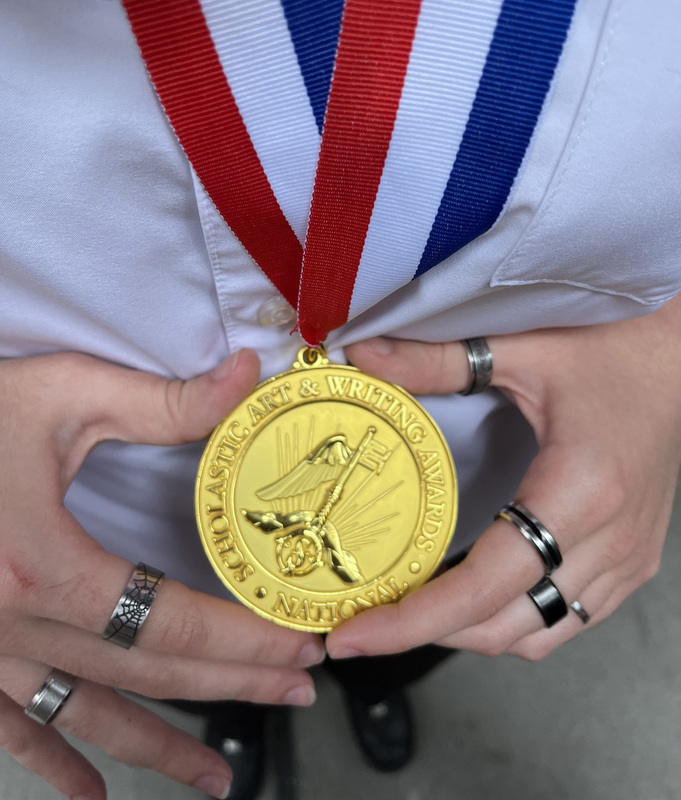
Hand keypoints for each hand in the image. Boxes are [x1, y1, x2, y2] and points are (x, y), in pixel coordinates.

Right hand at [0, 350, 323, 799]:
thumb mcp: (59, 392)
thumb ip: (162, 400)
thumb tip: (245, 374)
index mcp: (38, 565)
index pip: (170, 624)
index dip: (244, 640)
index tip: (299, 647)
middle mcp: (6, 626)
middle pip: (143, 673)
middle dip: (230, 685)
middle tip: (295, 691)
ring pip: (83, 717)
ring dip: (155, 749)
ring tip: (214, 780)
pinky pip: (9, 728)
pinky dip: (53, 762)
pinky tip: (89, 792)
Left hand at [327, 294, 680, 662]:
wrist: (677, 359)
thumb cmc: (612, 351)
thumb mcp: (521, 349)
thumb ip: (437, 360)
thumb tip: (364, 356)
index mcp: (580, 491)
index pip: (485, 587)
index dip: (413, 621)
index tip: (357, 635)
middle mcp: (609, 541)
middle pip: (506, 627)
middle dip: (429, 634)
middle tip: (368, 619)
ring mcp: (628, 559)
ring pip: (538, 635)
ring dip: (471, 633)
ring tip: (415, 610)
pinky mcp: (633, 562)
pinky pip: (568, 619)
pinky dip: (515, 622)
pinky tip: (480, 597)